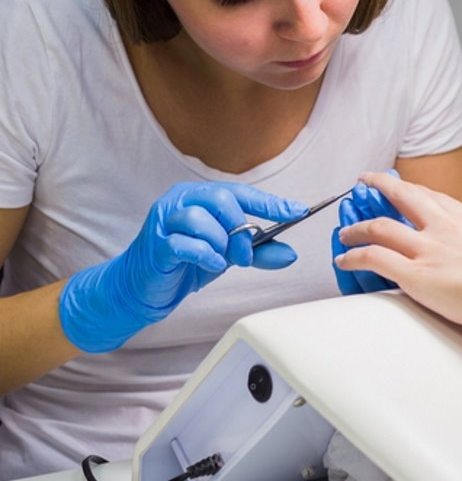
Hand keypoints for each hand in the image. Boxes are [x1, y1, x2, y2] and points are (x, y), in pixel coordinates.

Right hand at [59, 181, 307, 352]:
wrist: (144, 288)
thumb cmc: (184, 264)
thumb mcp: (227, 256)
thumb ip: (258, 252)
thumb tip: (290, 254)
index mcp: (199, 196)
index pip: (241, 192)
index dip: (270, 203)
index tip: (298, 211)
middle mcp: (181, 200)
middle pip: (222, 199)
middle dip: (242, 229)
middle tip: (246, 254)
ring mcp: (165, 219)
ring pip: (203, 219)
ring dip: (221, 244)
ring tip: (221, 260)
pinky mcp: (156, 243)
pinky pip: (186, 243)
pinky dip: (205, 255)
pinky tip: (210, 264)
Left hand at [333, 172, 461, 341]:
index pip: (432, 196)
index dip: (411, 189)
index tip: (401, 186)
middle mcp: (443, 228)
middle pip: (403, 196)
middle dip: (380, 185)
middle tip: (365, 181)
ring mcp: (427, 249)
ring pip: (379, 227)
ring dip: (357, 228)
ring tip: (345, 232)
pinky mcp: (414, 274)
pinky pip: (373, 258)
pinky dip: (354, 256)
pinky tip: (344, 259)